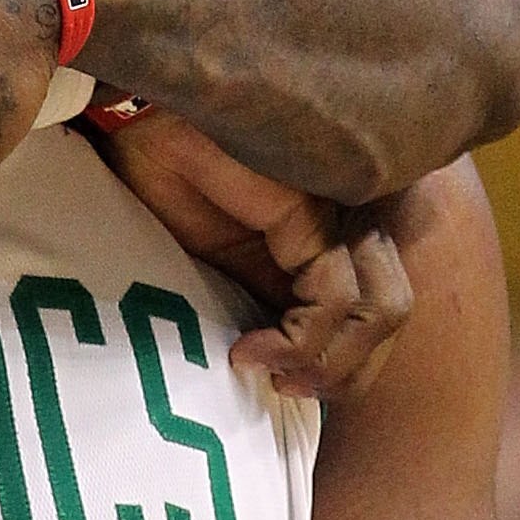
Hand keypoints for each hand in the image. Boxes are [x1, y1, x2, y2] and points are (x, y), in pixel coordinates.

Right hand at [93, 106, 416, 401]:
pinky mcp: (311, 203)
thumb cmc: (170, 187)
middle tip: (287, 388)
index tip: (291, 387)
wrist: (126, 130)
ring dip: (324, 363)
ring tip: (268, 370)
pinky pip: (332, 294)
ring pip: (381, 307)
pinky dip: (296, 341)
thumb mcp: (230, 263)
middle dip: (345, 372)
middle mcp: (350, 207)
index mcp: (335, 222)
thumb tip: (306, 374)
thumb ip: (275, 298)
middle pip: (392, 309)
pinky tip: (248, 350)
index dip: (351, 364)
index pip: (385, 303)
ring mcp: (339, 201)